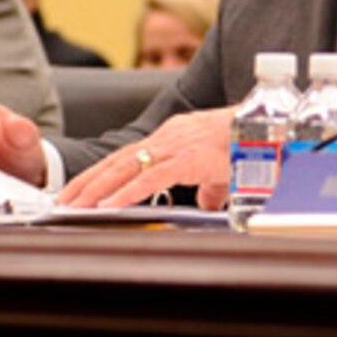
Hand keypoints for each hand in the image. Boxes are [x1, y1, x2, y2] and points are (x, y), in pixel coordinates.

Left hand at [57, 107, 234, 209]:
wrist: (272, 129)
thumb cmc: (251, 145)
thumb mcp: (223, 169)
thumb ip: (209, 186)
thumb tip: (207, 202)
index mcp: (174, 137)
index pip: (129, 155)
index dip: (102, 172)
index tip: (82, 188)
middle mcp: (169, 137)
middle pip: (118, 160)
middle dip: (88, 181)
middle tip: (63, 200)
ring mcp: (176, 146)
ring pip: (125, 167)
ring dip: (96, 188)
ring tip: (73, 205)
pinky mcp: (188, 159)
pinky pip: (150, 178)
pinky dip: (126, 193)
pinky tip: (107, 206)